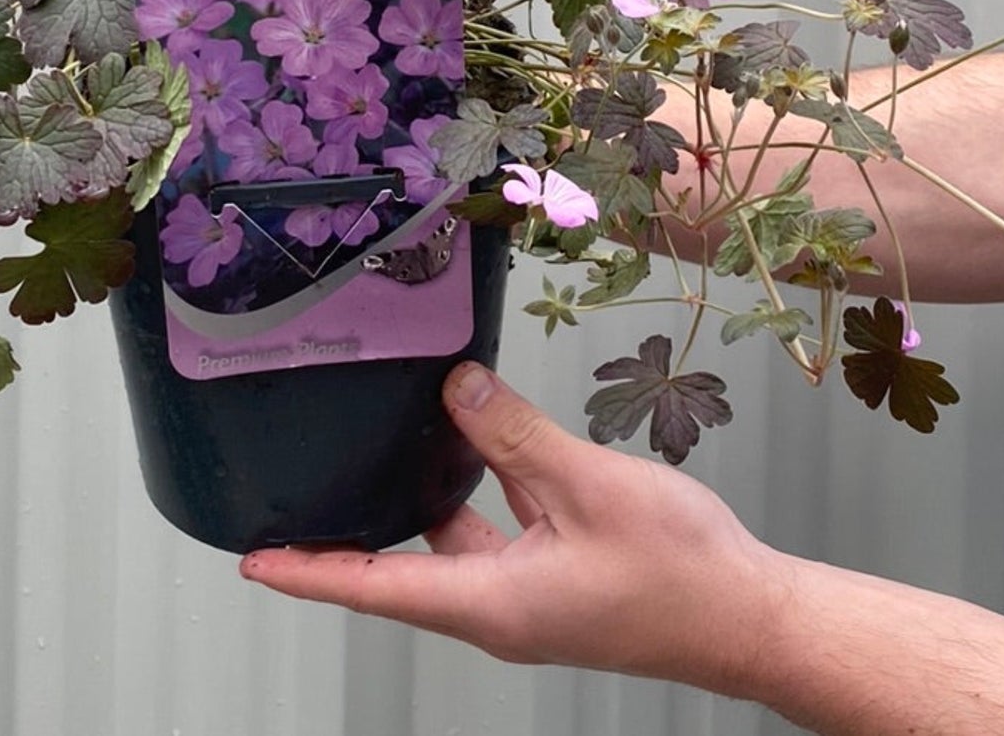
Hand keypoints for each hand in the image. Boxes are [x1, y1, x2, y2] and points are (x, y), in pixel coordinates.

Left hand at [239, 363, 792, 691]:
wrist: (749, 616)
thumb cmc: (678, 572)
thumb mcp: (585, 486)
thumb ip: (514, 433)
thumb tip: (455, 388)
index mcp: (490, 602)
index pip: (376, 588)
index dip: (311, 570)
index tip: (254, 558)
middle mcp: (497, 606)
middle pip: (401, 567)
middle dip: (351, 533)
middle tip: (302, 494)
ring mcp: (528, 594)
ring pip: (451, 541)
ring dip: (419, 498)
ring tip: (382, 446)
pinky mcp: (557, 576)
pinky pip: (496, 530)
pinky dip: (477, 488)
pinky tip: (476, 439)